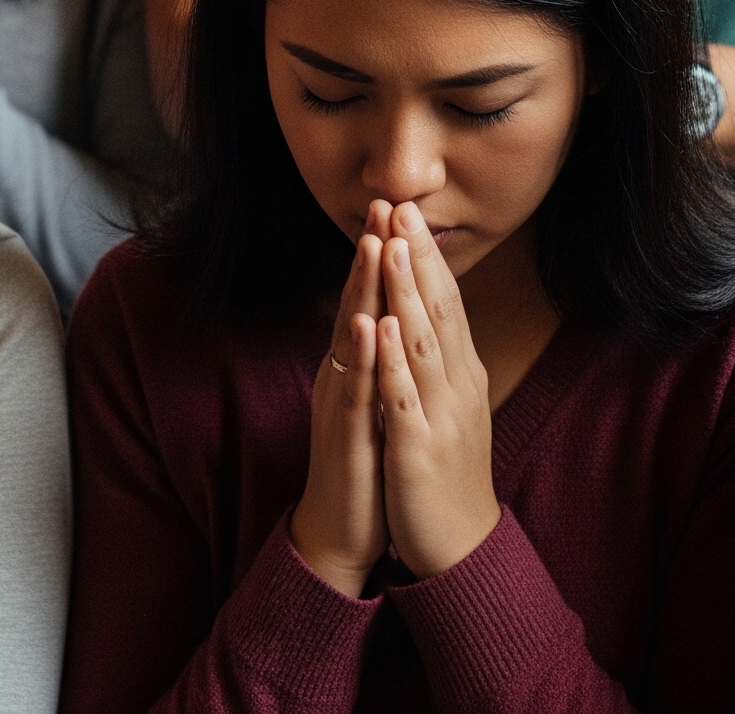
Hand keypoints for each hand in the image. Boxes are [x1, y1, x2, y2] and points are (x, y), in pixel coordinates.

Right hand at [290, 202, 389, 596]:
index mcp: (354, 366)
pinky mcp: (348, 437)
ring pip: (352, 338)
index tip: (394, 208)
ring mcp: (342, 404)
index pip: (368, 299)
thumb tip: (387, 314)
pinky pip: (356, 391)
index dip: (382, 255)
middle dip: (371, 254)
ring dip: (362, 290)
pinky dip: (361, 356)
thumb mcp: (373, 399)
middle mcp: (343, 375)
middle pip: (356, 303)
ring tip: (373, 244)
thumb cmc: (362, 464)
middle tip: (381, 202)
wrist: (340, 531)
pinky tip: (365, 325)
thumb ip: (376, 358)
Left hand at [373, 202, 500, 577]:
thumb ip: (437, 360)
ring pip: (422, 344)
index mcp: (461, 374)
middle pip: (437, 311)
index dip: (425, 257)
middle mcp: (458, 387)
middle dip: (417, 258)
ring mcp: (440, 417)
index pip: (445, 303)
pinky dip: (393, 361)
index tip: (406, 212)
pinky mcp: (417, 450)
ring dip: (406, 293)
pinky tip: (381, 329)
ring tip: (393, 248)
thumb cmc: (444, 470)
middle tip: (402, 207)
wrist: (458, 545)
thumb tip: (422, 312)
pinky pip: (403, 398)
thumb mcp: (446, 405)